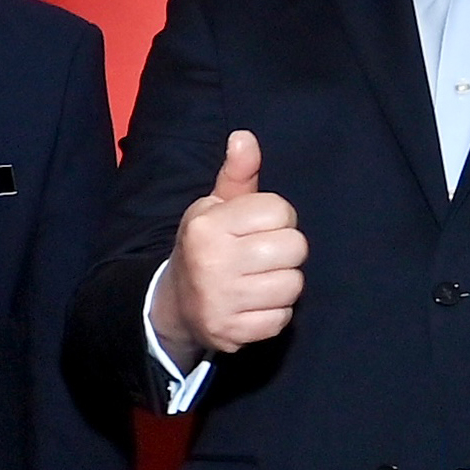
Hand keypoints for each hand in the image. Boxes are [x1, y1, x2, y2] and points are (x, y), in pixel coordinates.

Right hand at [150, 130, 302, 362]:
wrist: (176, 304)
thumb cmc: (207, 247)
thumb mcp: (215, 207)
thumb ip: (237, 174)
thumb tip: (244, 137)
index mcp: (208, 225)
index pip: (281, 211)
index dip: (277, 220)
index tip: (257, 230)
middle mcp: (212, 261)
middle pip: (294, 248)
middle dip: (285, 252)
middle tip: (262, 258)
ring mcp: (221, 300)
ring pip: (292, 285)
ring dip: (282, 284)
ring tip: (259, 282)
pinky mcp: (232, 332)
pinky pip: (281, 319)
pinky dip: (274, 314)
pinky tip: (255, 306)